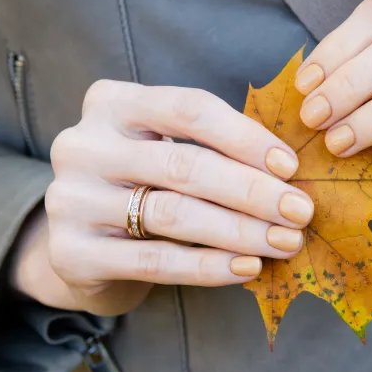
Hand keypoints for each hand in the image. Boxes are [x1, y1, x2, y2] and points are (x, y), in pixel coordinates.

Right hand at [15, 80, 313, 315]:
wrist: (85, 244)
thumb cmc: (146, 185)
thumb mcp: (170, 150)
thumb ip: (216, 150)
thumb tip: (291, 173)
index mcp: (113, 103)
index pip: (190, 109)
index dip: (246, 138)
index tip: (291, 167)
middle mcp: (83, 144)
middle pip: (185, 165)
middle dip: (253, 191)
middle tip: (300, 212)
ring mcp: (70, 198)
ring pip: (173, 214)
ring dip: (241, 231)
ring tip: (285, 242)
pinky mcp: (71, 252)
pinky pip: (155, 261)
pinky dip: (209, 266)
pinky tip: (248, 268)